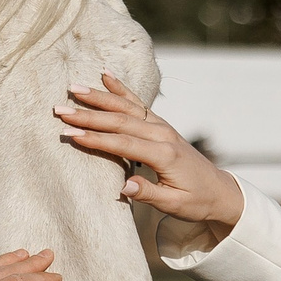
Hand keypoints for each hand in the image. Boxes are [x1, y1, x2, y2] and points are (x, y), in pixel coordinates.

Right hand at [55, 74, 244, 235]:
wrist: (219, 190)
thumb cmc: (196, 200)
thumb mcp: (174, 205)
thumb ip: (149, 194)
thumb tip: (124, 186)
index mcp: (164, 155)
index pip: (124, 144)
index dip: (96, 139)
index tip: (71, 134)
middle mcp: (162, 135)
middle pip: (120, 121)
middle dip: (89, 115)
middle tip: (61, 110)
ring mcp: (162, 126)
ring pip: (126, 107)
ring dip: (99, 97)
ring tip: (74, 88)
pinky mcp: (160, 124)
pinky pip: (138, 103)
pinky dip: (121, 88)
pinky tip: (105, 75)